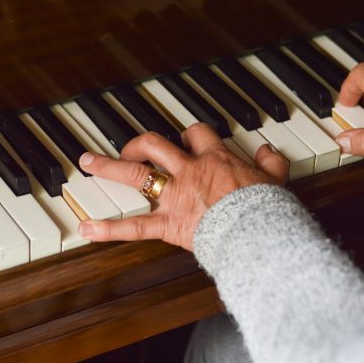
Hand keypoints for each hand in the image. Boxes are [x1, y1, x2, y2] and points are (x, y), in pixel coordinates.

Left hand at [77, 123, 288, 250]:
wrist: (257, 228)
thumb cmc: (266, 205)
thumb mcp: (276, 178)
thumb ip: (272, 162)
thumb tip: (270, 152)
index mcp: (216, 158)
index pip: (197, 134)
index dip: (189, 133)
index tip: (187, 137)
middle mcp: (189, 171)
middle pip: (156, 145)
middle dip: (138, 144)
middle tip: (129, 147)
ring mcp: (175, 196)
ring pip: (136, 174)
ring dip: (109, 167)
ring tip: (88, 163)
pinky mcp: (169, 224)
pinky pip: (135, 226)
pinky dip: (110, 229)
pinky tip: (87, 228)